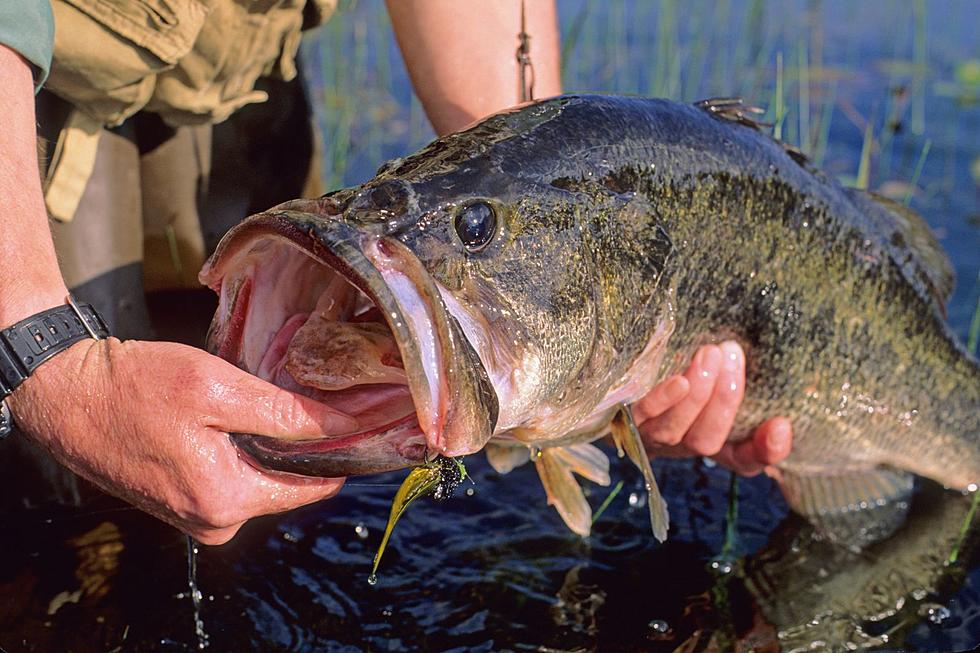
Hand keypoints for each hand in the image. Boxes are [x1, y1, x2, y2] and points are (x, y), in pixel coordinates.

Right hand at [7, 338, 358, 543]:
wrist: (67, 395)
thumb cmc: (137, 386)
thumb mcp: (218, 390)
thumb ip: (286, 414)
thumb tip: (347, 425)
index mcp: (227, 501)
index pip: (314, 488)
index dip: (341, 452)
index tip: (361, 419)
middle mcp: (215, 522)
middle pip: (288, 484)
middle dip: (303, 444)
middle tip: (310, 394)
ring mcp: (195, 517)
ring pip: (261, 478)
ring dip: (272, 444)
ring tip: (271, 398)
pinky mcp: (181, 503)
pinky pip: (233, 477)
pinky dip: (244, 449)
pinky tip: (240, 415)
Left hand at [633, 341, 792, 475]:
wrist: (615, 381)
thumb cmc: (677, 376)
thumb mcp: (709, 379)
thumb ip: (732, 374)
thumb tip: (754, 358)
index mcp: (711, 441)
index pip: (744, 459)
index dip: (765, 450)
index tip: (780, 425)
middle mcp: (682, 446)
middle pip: (707, 441)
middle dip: (725, 400)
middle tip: (733, 355)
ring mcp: (650, 436)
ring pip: (677, 429)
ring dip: (698, 394)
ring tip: (710, 355)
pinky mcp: (623, 420)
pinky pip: (644, 415)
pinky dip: (663, 399)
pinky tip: (679, 380)